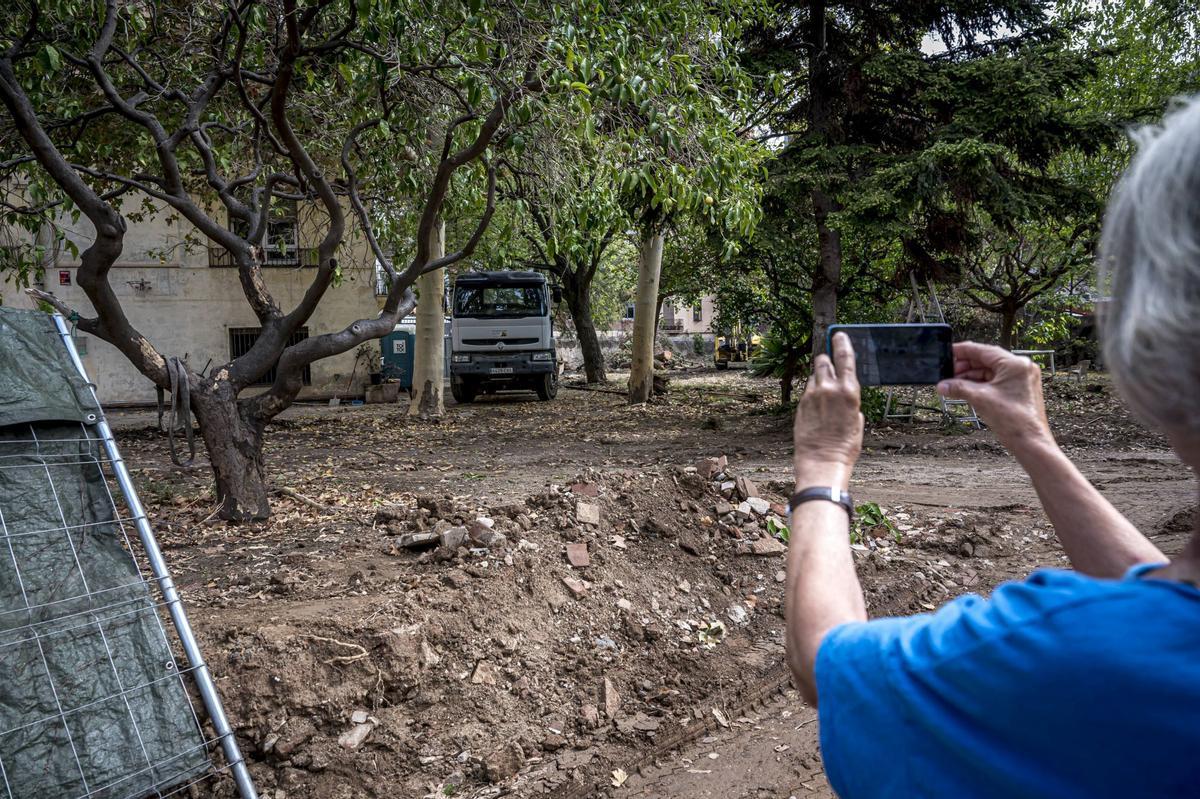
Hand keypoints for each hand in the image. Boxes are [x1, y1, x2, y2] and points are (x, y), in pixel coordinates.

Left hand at [794, 332, 863, 490]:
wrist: (822, 461)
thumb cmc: (845, 446)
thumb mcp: (857, 422)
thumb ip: (850, 402)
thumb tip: (844, 395)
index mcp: (849, 392)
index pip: (845, 358)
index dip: (842, 343)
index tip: (839, 334)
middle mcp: (829, 389)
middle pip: (823, 361)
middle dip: (826, 361)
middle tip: (828, 366)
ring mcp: (812, 396)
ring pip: (814, 376)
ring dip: (818, 379)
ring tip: (823, 396)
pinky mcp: (800, 404)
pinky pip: (807, 391)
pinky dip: (812, 393)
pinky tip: (816, 408)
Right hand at [937, 342, 1053, 451]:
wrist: (1031, 443)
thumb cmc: (1014, 421)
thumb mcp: (980, 399)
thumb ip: (959, 388)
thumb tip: (942, 385)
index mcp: (1015, 364)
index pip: (984, 351)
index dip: (963, 351)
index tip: (949, 352)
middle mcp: (1021, 368)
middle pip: (987, 360)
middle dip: (966, 367)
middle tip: (948, 372)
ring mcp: (1022, 379)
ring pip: (991, 371)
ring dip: (972, 377)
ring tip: (954, 384)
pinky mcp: (1020, 390)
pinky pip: (996, 381)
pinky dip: (981, 384)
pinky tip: (967, 390)